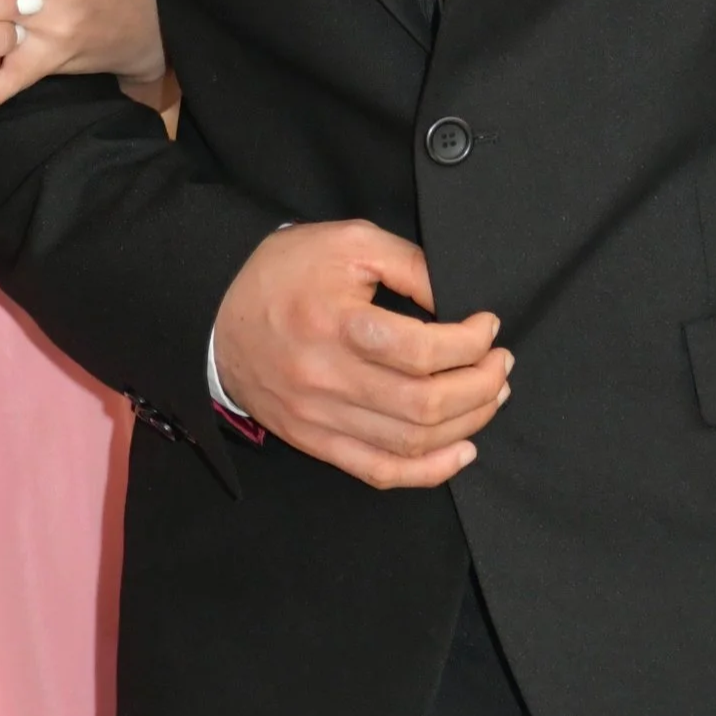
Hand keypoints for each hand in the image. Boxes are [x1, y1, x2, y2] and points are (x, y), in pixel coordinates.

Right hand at [211, 222, 510, 489]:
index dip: (472, 342)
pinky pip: (380, 472)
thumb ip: (409, 265)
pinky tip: (460, 451)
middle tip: (500, 364)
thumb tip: (457, 302)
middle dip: (481, 385)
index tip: (487, 326)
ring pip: (412, 442)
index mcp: (338, 324)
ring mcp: (321, 418)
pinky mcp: (315, 441)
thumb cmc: (281, 274)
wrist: (214, 317)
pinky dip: (429, 471)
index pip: (424, 351)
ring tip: (490, 396)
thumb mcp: (347, 243)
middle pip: (425, 404)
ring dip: (467, 423)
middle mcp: (328, 378)